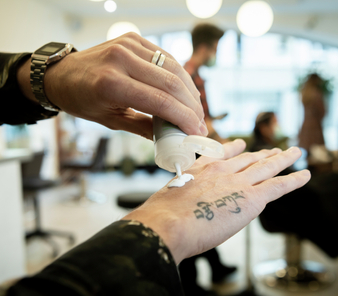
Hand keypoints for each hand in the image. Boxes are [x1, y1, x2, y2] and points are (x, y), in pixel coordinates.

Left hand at [19, 33, 206, 138]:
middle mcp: (121, 59)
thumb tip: (173, 139)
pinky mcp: (134, 39)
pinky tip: (184, 92)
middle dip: (192, 107)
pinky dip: (179, 76)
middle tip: (199, 124)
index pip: (161, 101)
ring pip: (174, 68)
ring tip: (195, 111)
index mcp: (110, 84)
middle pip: (172, 83)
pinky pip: (166, 58)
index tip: (197, 133)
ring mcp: (128, 45)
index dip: (185, 118)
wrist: (63, 74)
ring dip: (190, 92)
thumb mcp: (111, 121)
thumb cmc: (83, 101)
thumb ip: (144, 129)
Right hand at [123, 139, 310, 263]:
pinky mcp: (252, 198)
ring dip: (283, 159)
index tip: (241, 144)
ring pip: (267, 167)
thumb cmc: (163, 217)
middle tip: (275, 150)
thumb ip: (183, 198)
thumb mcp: (170, 198)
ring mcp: (238, 183)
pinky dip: (294, 179)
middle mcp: (222, 170)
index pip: (223, 154)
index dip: (235, 148)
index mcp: (202, 169)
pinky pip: (279, 185)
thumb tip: (181, 210)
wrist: (168, 223)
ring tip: (294, 153)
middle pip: (249, 159)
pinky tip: (305, 174)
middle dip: (264, 154)